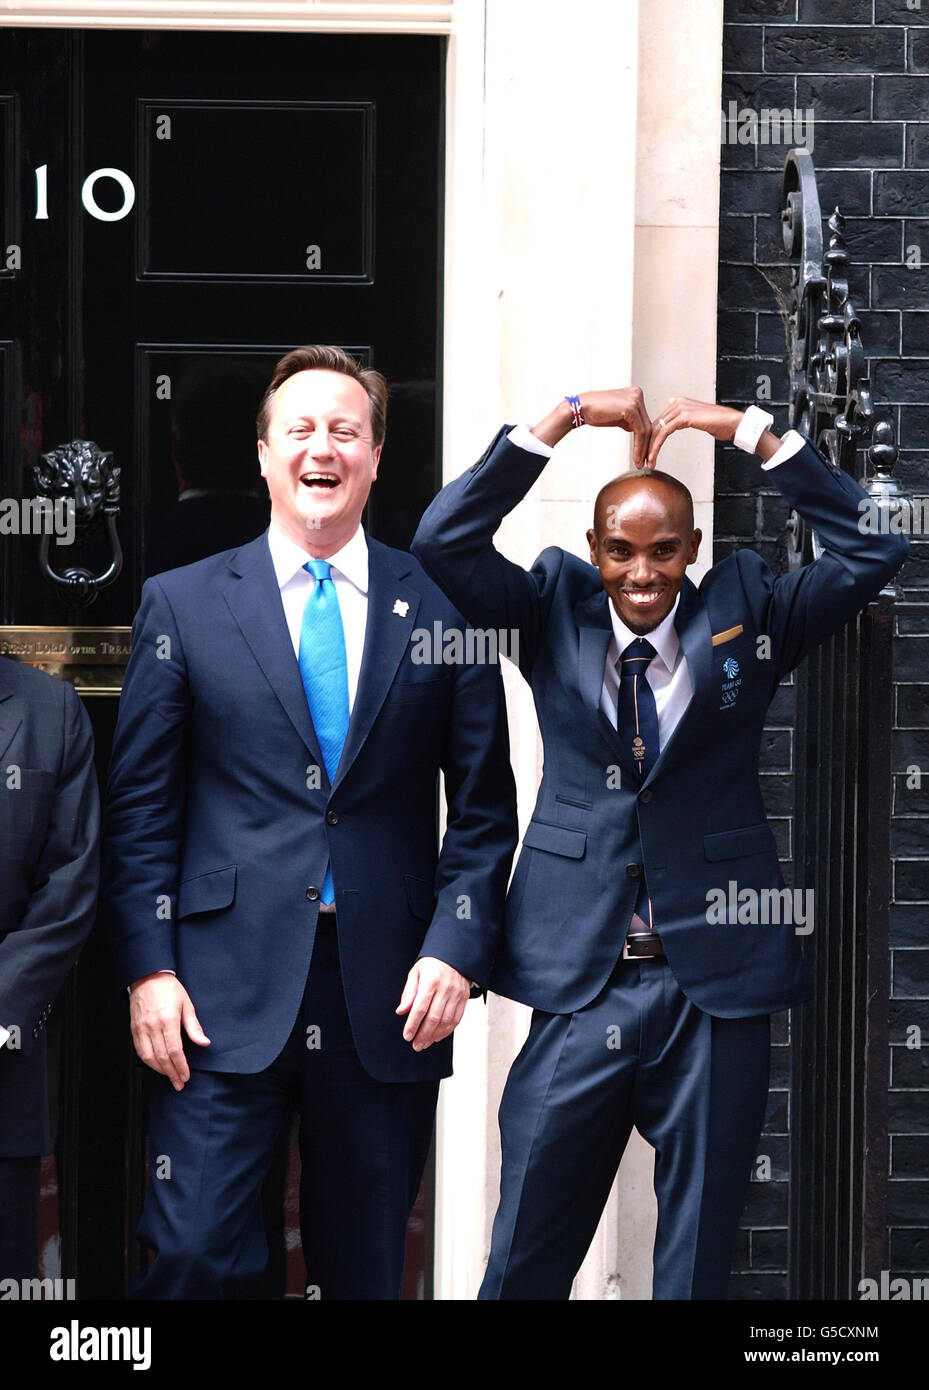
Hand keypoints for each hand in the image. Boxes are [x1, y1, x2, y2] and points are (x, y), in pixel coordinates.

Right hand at [129, 973, 210, 1089]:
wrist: (147, 976)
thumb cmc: (169, 988)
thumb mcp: (187, 1004)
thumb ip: (194, 1026)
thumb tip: (204, 1042)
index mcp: (168, 1020)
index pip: (175, 1051)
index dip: (181, 1067)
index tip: (185, 1076)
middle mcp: (153, 1026)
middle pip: (162, 1057)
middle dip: (172, 1073)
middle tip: (179, 1083)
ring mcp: (141, 1028)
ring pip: (148, 1057)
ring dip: (159, 1070)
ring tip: (169, 1076)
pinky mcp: (134, 1029)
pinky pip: (139, 1050)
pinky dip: (148, 1061)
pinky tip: (156, 1065)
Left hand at [396, 956, 469, 1051]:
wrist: (454, 955)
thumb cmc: (433, 964)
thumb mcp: (416, 973)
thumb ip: (409, 993)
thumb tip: (401, 1011)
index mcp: (431, 981)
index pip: (420, 1008)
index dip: (413, 1024)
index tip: (407, 1036)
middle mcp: (445, 989)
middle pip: (433, 1018)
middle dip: (423, 1035)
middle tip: (415, 1045)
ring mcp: (456, 995)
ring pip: (446, 1022)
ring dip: (434, 1036)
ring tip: (424, 1043)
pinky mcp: (464, 999)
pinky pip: (456, 1019)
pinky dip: (447, 1031)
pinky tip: (437, 1037)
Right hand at [532, 387, 650, 465]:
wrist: (581, 407)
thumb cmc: (596, 412)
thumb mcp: (617, 416)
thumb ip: (630, 421)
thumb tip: (638, 431)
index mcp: (635, 394)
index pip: (645, 420)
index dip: (646, 439)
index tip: (643, 454)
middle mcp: (637, 394)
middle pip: (647, 425)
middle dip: (646, 446)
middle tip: (643, 461)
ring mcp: (635, 400)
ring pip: (645, 430)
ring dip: (643, 449)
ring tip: (639, 462)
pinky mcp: (631, 409)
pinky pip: (640, 431)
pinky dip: (639, 446)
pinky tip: (636, 456)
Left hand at [646, 398, 742, 468]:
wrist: (733, 423)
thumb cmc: (719, 424)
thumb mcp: (696, 419)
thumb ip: (682, 419)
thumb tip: (672, 421)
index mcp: (678, 402)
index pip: (658, 421)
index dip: (650, 439)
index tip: (645, 453)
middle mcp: (677, 402)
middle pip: (655, 425)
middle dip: (646, 444)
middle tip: (641, 460)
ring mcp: (680, 408)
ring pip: (657, 430)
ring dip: (649, 448)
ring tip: (647, 462)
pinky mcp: (684, 416)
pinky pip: (664, 433)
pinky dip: (656, 446)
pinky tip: (653, 457)